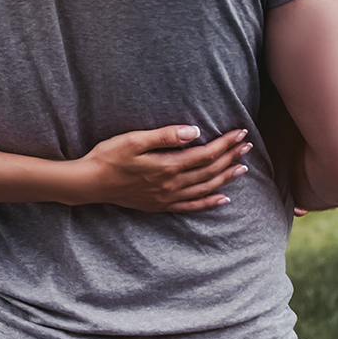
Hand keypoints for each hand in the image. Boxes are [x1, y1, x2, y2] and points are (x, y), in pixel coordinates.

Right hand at [74, 126, 251, 211]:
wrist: (90, 183)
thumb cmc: (109, 157)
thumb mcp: (134, 140)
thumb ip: (165, 136)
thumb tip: (194, 132)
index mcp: (167, 166)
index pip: (205, 154)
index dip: (225, 144)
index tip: (240, 133)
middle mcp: (171, 185)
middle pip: (209, 171)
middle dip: (230, 157)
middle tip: (247, 146)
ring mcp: (167, 197)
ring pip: (205, 189)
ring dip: (225, 178)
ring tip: (242, 168)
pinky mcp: (160, 205)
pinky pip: (191, 207)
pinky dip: (209, 203)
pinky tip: (222, 199)